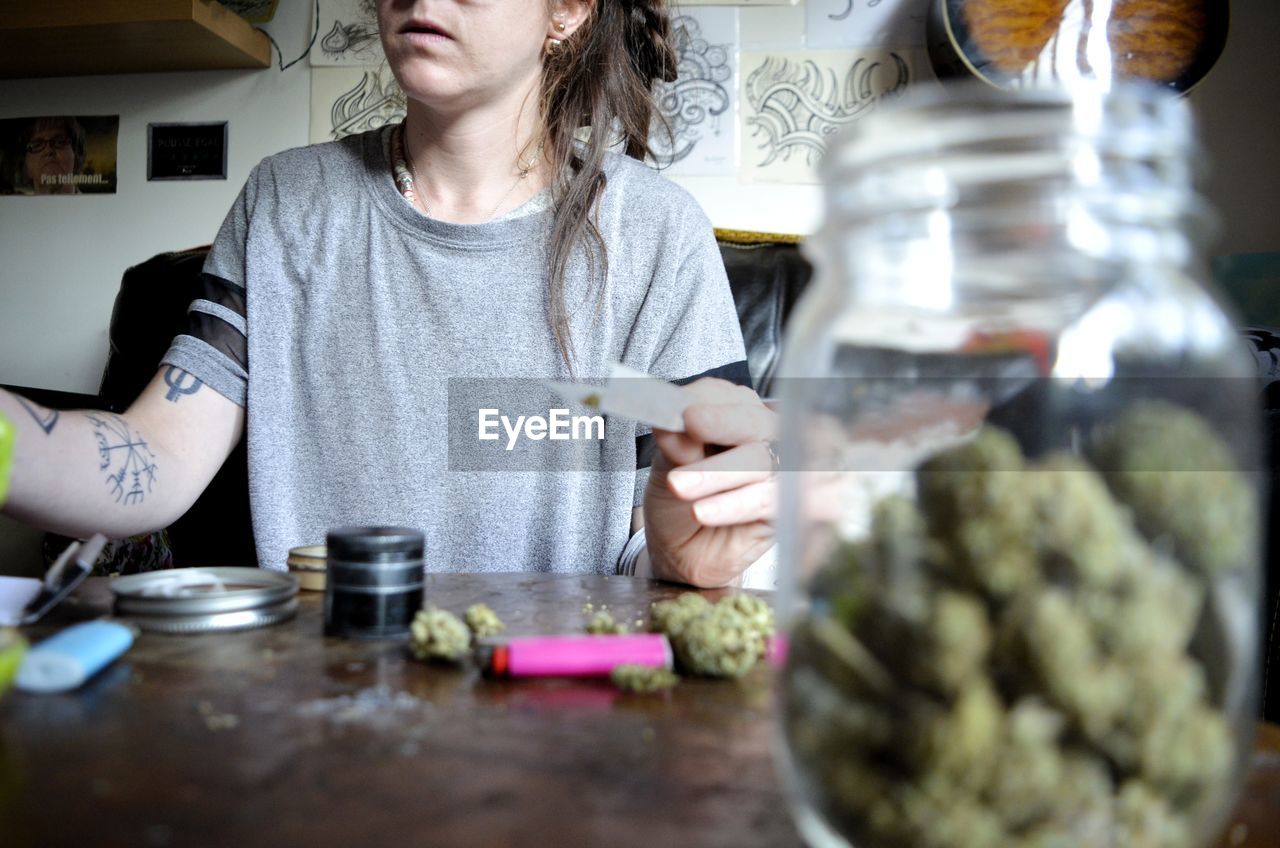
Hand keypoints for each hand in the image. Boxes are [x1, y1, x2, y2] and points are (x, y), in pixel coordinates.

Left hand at [643, 378, 777, 587]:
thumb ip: (676, 442)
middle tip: (688, 435)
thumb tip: (676, 423)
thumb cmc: (678, 503)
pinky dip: (734, 505)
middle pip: (756, 422)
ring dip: (718, 474)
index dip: (706, 401)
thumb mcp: (666, 467)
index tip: (683, 414)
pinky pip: (768, 500)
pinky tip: (704, 512)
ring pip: (761, 461)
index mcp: (735, 414)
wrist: (682, 553)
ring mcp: (782, 471)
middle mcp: (765, 437)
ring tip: (681, 487)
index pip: (729, 396)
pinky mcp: (789, 508)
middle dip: (720, 426)